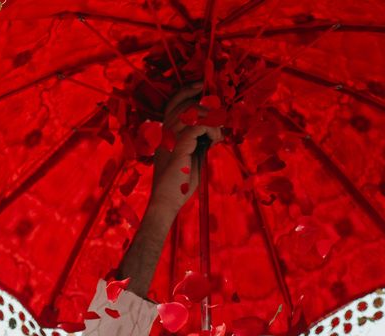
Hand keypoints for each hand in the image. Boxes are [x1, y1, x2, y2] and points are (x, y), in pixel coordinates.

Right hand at [148, 85, 222, 225]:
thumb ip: (197, 141)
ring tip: (217, 137)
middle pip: (186, 103)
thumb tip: (212, 128)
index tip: (201, 85)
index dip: (187, 90)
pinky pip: (199, 125)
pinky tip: (214, 142)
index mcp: (165, 132)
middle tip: (219, 119)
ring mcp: (170, 136)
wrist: (166, 202)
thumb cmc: (179, 185)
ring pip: (195, 112)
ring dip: (212, 121)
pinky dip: (212, 130)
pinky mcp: (179, 145)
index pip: (174, 101)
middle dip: (207, 107)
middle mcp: (165, 130)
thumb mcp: (191, 157)